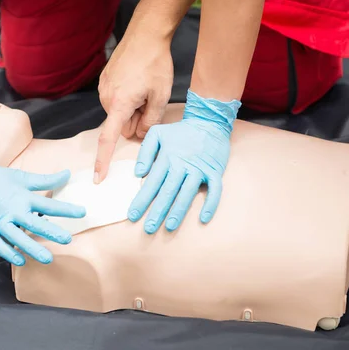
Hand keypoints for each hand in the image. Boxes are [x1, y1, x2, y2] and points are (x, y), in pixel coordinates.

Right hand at [0, 139, 85, 265]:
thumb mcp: (21, 177)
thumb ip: (45, 180)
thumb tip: (67, 174)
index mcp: (21, 196)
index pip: (48, 204)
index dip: (66, 209)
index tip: (82, 212)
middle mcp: (11, 210)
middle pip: (34, 223)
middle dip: (52, 232)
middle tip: (67, 240)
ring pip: (17, 238)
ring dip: (32, 249)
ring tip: (47, 259)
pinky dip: (9, 253)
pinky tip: (21, 260)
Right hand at [94, 32, 172, 182]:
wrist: (145, 33)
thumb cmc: (155, 63)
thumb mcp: (160, 95)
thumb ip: (151, 121)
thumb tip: (141, 135)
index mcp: (119, 104)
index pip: (108, 139)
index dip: (103, 160)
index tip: (98, 177)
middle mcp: (106, 98)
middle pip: (121, 126)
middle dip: (135, 121)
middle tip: (151, 102)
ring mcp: (103, 89)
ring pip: (119, 113)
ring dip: (132, 109)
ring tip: (145, 88)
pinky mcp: (105, 81)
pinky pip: (116, 100)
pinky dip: (128, 98)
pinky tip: (138, 81)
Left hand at [127, 90, 240, 232]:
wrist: (208, 121)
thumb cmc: (180, 131)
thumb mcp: (156, 133)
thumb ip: (145, 152)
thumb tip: (138, 173)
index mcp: (167, 157)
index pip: (152, 182)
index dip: (142, 200)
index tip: (133, 215)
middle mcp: (183, 164)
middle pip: (168, 191)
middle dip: (158, 211)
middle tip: (149, 228)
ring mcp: (200, 168)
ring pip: (188, 193)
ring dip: (179, 211)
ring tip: (170, 227)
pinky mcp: (215, 171)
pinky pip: (215, 190)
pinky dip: (211, 204)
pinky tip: (203, 218)